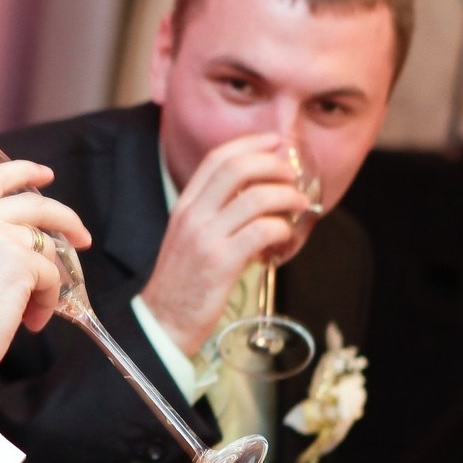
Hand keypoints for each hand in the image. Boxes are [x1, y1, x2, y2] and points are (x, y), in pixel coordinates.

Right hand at [0, 159, 90, 390]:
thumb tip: (24, 241)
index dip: (23, 172)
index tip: (44, 176)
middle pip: (33, 204)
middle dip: (65, 219)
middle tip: (81, 236)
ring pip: (45, 248)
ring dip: (47, 282)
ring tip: (32, 310)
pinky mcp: (19, 261)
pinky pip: (50, 277)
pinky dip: (47, 301)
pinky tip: (30, 320)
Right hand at [140, 134, 314, 355]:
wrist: (163, 322)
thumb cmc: (183, 283)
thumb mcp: (190, 238)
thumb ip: (215, 215)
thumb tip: (256, 197)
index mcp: (185, 205)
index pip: (216, 158)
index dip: (250, 143)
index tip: (275, 141)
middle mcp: (193, 215)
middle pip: (237, 168)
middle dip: (273, 165)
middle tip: (292, 176)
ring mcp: (206, 238)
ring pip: (255, 198)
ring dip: (286, 197)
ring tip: (300, 206)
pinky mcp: (221, 262)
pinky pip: (261, 232)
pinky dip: (281, 229)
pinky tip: (286, 237)